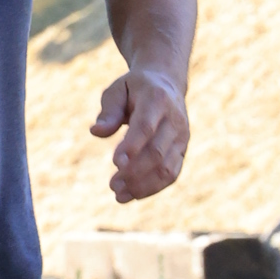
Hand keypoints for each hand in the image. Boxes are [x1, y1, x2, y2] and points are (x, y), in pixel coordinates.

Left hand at [91, 66, 188, 203]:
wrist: (166, 83)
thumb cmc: (135, 89)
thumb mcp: (118, 89)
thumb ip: (108, 110)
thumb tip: (96, 132)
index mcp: (157, 99)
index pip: (146, 127)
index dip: (132, 146)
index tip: (115, 163)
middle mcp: (174, 119)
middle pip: (157, 152)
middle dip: (134, 172)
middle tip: (112, 185)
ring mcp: (182, 137)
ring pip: (167, 167)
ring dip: (143, 185)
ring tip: (118, 194)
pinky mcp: (183, 150)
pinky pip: (172, 174)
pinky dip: (153, 188)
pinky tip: (132, 195)